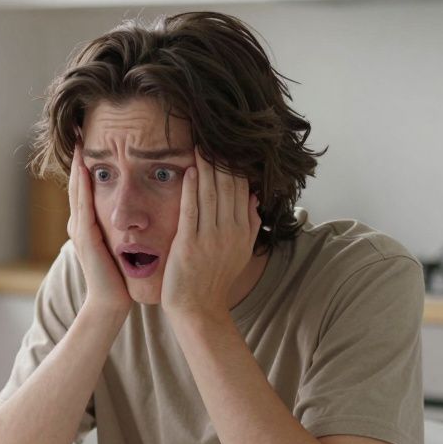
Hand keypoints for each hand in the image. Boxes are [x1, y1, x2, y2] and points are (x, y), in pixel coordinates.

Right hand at [68, 142, 131, 317]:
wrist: (111, 302)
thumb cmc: (122, 276)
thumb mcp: (123, 243)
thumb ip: (127, 225)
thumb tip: (142, 208)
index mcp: (89, 223)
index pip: (88, 185)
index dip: (88, 161)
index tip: (92, 135)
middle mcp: (80, 223)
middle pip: (78, 182)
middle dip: (79, 155)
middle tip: (78, 127)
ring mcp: (80, 230)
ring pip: (78, 190)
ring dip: (78, 164)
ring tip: (80, 140)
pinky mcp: (85, 238)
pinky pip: (83, 206)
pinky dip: (83, 186)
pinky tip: (86, 169)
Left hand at [162, 152, 262, 318]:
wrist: (198, 308)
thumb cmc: (214, 278)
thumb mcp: (239, 251)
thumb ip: (248, 222)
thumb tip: (254, 194)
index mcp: (242, 232)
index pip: (241, 190)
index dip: (235, 165)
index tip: (228, 144)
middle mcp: (230, 233)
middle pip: (228, 188)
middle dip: (222, 160)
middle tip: (214, 135)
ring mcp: (210, 239)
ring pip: (211, 195)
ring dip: (207, 168)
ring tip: (202, 145)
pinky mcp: (189, 245)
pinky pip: (192, 212)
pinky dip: (192, 190)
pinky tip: (191, 171)